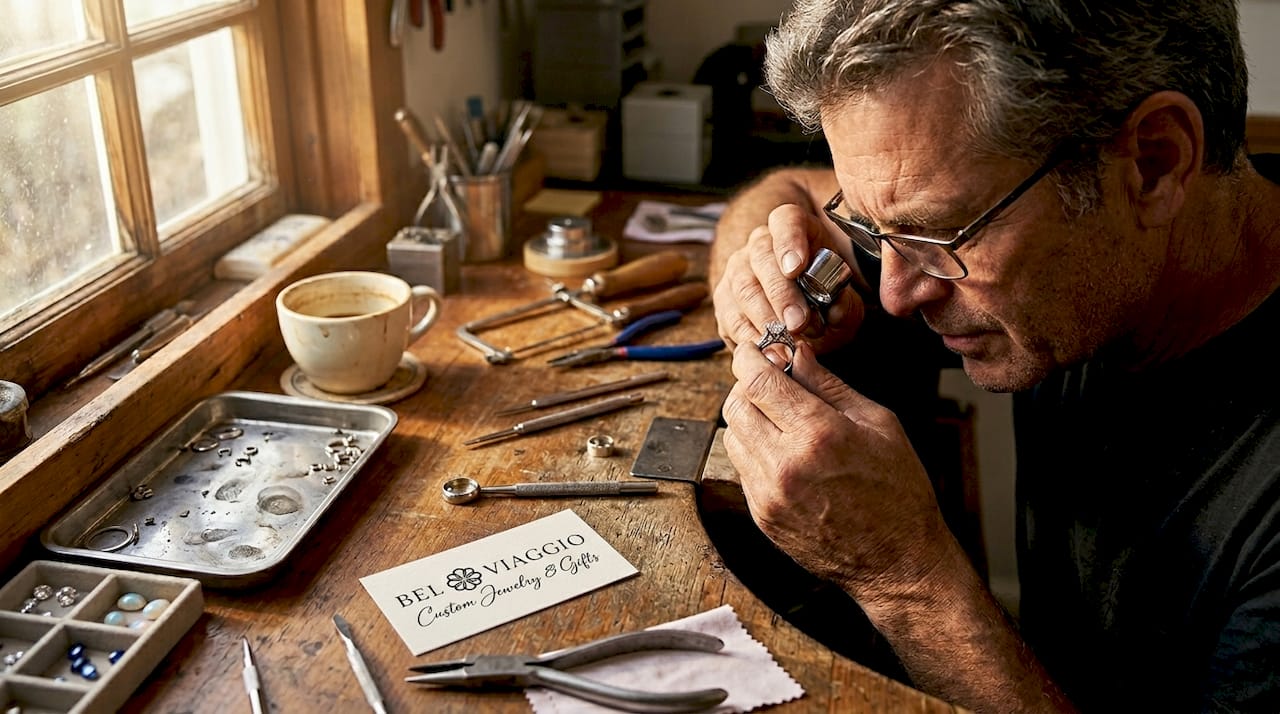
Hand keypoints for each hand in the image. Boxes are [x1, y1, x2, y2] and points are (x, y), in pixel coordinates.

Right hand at [712, 204, 863, 353]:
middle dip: (780, 294)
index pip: (786, 221)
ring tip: (785, 344)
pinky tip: (767, 350)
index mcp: (794, 228)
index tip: (796, 268)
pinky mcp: (724, 299)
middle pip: (761, 257)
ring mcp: (737, 269)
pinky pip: (730, 315)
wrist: (803, 316)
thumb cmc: (825, 301)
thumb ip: (845, 305)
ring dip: (764, 318)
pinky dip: (749, 336)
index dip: (789, 241)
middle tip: (798, 322)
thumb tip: (835, 309)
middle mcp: (760, 243)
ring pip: (742, 287)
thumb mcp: (845, 301)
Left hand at [720, 340, 953, 599]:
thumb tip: (799, 355)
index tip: (753, 349)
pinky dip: (753, 450)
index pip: (760, 381)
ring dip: (748, 417)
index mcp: (819, 435)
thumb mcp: (878, 425)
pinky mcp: (761, 515)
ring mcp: (769, 494)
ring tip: (778, 417)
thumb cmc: (898, 491)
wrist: (897, 562)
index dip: (750, 358)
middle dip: (747, 385)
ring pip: (732, 436)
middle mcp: (786, 464)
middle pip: (736, 405)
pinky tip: (782, 450)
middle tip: (769, 381)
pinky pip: (741, 467)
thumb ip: (830, 386)